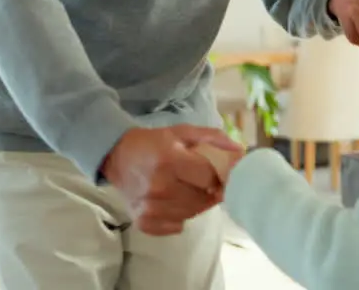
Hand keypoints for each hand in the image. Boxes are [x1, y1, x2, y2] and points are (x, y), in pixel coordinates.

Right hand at [100, 125, 239, 235]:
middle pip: (203, 198)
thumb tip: (241, 152)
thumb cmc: (155, 143)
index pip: (210, 177)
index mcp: (169, 160)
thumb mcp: (183, 132)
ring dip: (196, 203)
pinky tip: (173, 200)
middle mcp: (159, 186)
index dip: (220, 176)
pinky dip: (181, 216)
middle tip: (202, 180)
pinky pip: (177, 225)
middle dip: (209, 190)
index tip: (220, 173)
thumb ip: (214, 138)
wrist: (118, 157)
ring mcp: (150, 207)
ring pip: (192, 213)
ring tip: (187, 188)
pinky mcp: (144, 222)